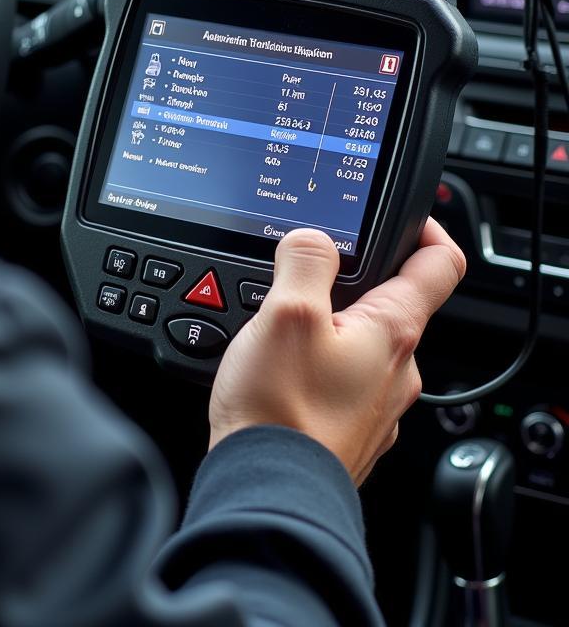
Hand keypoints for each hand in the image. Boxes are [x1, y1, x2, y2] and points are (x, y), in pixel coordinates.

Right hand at [208, 219, 465, 484]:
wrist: (268, 490)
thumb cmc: (280, 409)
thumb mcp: (286, 313)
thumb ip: (306, 262)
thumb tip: (313, 239)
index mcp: (392, 331)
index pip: (438, 264)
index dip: (425, 229)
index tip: (402, 216)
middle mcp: (398, 369)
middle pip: (392, 304)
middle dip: (351, 283)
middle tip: (304, 277)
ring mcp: (377, 404)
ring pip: (362, 345)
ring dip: (328, 328)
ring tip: (278, 330)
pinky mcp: (350, 429)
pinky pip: (341, 381)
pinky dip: (315, 367)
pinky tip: (279, 373)